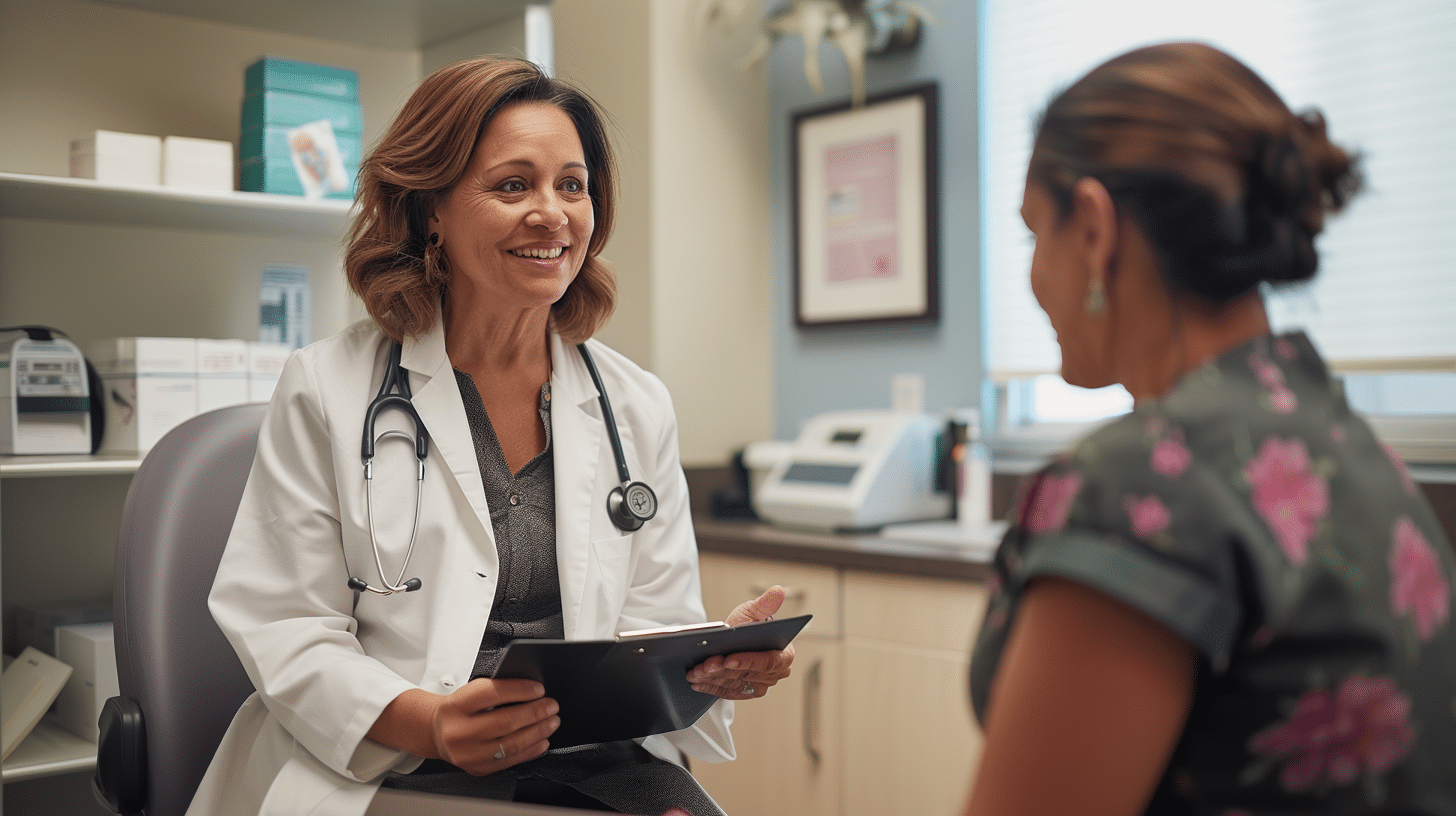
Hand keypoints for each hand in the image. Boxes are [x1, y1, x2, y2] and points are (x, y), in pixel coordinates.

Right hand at [426, 678, 559, 774]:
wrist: (436, 732)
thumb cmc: (459, 709)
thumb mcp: (468, 693)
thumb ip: (495, 689)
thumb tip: (531, 689)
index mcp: (455, 706)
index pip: (492, 694)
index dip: (520, 690)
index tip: (539, 688)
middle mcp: (458, 731)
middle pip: (505, 721)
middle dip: (534, 712)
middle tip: (551, 705)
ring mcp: (467, 754)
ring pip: (510, 744)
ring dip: (537, 732)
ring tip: (552, 721)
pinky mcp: (477, 768)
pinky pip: (510, 761)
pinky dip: (531, 750)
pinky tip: (542, 741)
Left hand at [685, 585, 795, 699]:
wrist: (736, 639)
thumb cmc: (747, 625)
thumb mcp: (754, 611)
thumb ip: (766, 604)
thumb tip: (778, 590)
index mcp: (784, 654)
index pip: (768, 661)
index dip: (748, 661)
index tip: (729, 658)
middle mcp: (776, 673)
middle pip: (748, 674)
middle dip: (723, 670)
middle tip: (705, 664)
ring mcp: (761, 685)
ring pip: (735, 684)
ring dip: (713, 679)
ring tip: (697, 671)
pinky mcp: (746, 693)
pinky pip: (728, 692)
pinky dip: (711, 688)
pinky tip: (698, 682)